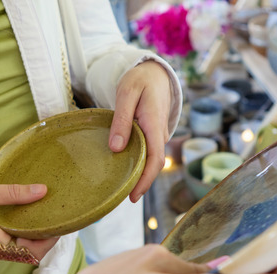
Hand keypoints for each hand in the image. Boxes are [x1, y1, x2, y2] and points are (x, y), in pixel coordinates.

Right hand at [0, 180, 59, 267]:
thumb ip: (12, 194)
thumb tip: (42, 191)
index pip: (30, 252)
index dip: (49, 241)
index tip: (60, 224)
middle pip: (25, 253)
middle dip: (41, 236)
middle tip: (54, 215)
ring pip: (14, 251)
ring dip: (28, 236)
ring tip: (40, 213)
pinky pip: (2, 248)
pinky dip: (14, 236)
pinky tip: (20, 218)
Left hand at [109, 61, 173, 202]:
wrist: (155, 72)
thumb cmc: (140, 80)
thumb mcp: (127, 93)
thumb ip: (121, 119)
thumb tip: (116, 148)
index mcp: (155, 124)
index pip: (155, 159)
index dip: (146, 179)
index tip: (133, 195)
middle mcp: (160, 133)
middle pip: (154, 164)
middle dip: (142, 183)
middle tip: (125, 198)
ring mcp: (158, 134)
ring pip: (151, 159)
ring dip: (140, 174)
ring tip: (122, 187)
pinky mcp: (153, 134)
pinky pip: (147, 152)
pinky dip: (138, 163)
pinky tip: (125, 168)